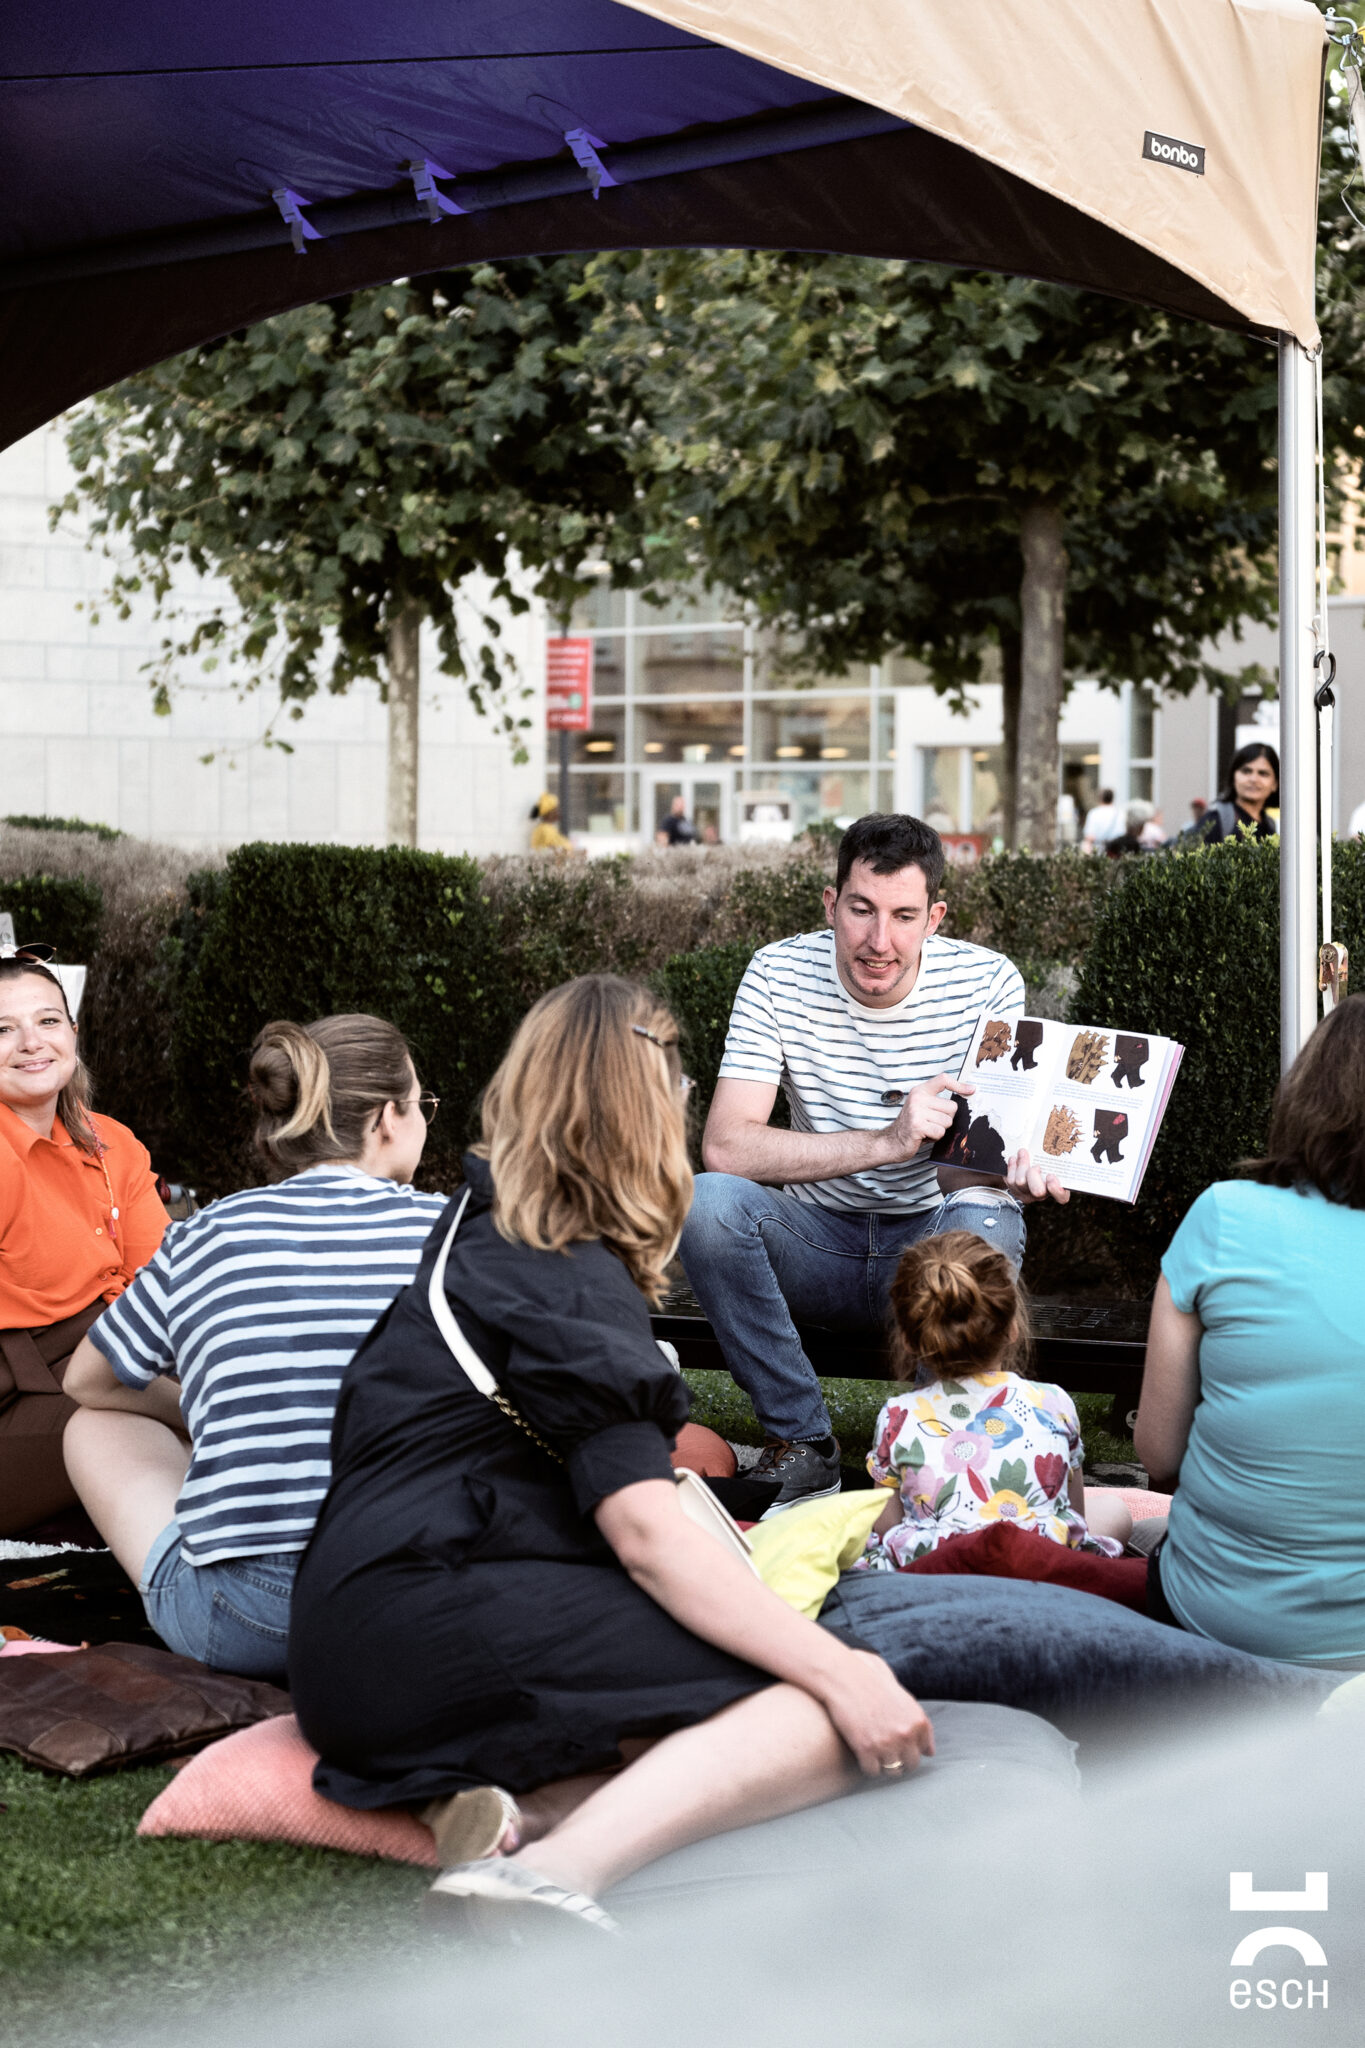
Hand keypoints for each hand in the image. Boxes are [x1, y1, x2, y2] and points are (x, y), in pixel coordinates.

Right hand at [820, 1648, 935, 1777]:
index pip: (924, 1750)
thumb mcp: (902, 1696)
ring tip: (873, 1752)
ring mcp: (887, 1743)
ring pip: (892, 1771)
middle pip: (911, 1764)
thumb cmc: (871, 1681)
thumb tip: (930, 1752)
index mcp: (919, 1720)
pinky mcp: (866, 1749)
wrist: (844, 1676)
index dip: (910, 1748)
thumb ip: (918, 1723)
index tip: (899, 1743)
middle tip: (886, 1751)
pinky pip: (872, 1771)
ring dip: (883, 1764)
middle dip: (899, 1759)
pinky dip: (866, 1765)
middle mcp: (907, 1734)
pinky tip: (861, 1753)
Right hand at [886, 1073, 970, 1159]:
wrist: (892, 1141)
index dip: (959, 1085)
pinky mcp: (918, 1125)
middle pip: (952, 1107)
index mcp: (920, 1091)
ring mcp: (917, 1111)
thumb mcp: (922, 1107)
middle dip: (946, 1118)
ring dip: (940, 1129)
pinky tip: (924, 1135)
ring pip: (947, 1121)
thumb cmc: (912, 1125)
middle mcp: (918, 1098)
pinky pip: (940, 1132)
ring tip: (927, 1129)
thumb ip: (938, 1101)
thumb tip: (966, 1094)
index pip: (943, 1080)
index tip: (971, 1090)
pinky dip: (935, 1137)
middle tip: (932, 1122)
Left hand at [1006, 1147, 1069, 1205]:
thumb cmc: (1049, 1162)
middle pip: (1037, 1191)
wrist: (1031, 1166)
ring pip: (1021, 1182)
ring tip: (1023, 1152)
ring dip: (1021, 1164)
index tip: (1051, 1175)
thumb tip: (1067, 1134)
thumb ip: (1061, 1154)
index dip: (1056, 1189)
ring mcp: (1029, 1195)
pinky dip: (1012, 1167)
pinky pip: (1011, 1180)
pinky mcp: (1016, 1192)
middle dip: (1034, 1175)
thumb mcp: (1058, 1160)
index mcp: (1059, 1190)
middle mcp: (1044, 1195)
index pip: (1061, 1197)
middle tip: (1036, 1164)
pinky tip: (1014, 1159)